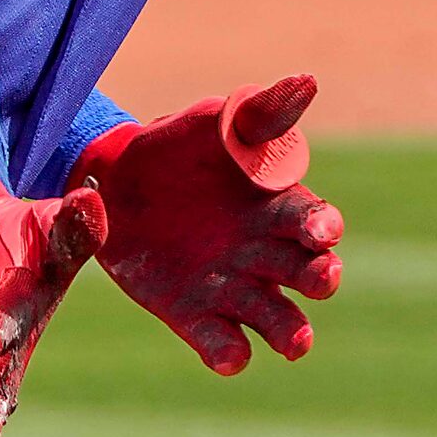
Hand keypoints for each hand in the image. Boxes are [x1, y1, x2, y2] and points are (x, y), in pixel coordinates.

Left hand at [73, 75, 343, 374]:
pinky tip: (230, 356)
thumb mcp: (218, 121)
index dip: (324, 227)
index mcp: (278, 206)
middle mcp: (265, 252)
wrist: (113, 179)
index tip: (324, 231)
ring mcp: (233, 288)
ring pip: (275, 318)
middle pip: (307, 274)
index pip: (314, 220)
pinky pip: (220, 342)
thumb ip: (261, 111)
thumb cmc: (181, 144)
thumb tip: (308, 81)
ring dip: (291, 330)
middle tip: (323, 279)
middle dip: (321, 278)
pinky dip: (229, 353)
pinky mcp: (194, 315)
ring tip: (295, 342)